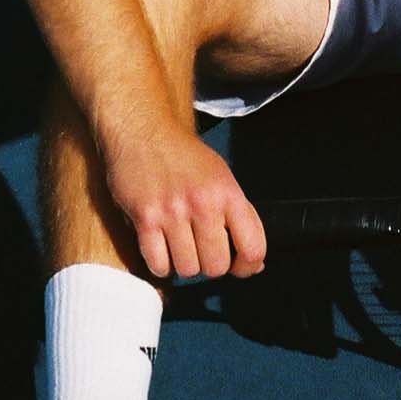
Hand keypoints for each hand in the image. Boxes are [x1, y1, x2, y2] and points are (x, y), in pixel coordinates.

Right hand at [104, 129, 266, 282]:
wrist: (145, 130)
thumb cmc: (185, 158)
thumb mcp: (222, 178)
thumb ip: (241, 217)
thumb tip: (255, 264)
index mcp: (228, 193)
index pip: (252, 248)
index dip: (247, 267)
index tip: (239, 267)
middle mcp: (203, 203)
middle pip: (216, 267)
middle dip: (210, 264)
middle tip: (201, 249)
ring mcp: (172, 212)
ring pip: (187, 270)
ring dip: (183, 264)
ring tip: (179, 245)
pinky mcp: (144, 218)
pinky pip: (158, 264)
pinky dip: (160, 264)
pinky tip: (161, 247)